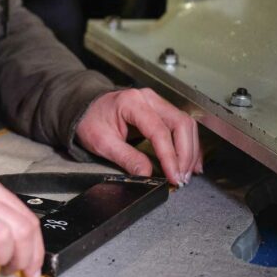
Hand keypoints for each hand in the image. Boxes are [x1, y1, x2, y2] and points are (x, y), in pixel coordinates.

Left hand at [76, 88, 201, 186]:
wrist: (85, 107)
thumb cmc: (91, 120)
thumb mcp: (102, 142)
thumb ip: (126, 158)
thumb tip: (147, 174)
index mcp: (131, 102)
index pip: (159, 130)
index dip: (170, 156)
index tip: (174, 176)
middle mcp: (148, 98)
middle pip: (180, 124)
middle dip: (185, 154)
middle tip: (182, 178)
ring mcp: (156, 102)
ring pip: (185, 124)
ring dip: (190, 150)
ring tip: (186, 173)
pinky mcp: (161, 109)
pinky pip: (182, 125)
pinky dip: (189, 144)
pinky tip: (191, 162)